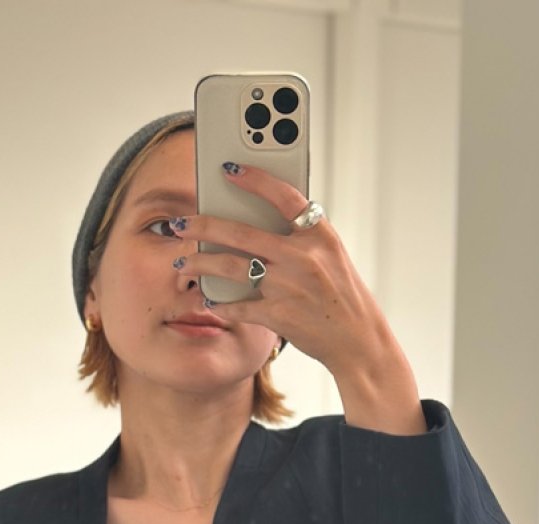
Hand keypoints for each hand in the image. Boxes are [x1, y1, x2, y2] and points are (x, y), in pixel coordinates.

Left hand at [167, 162, 393, 378]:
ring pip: (232, 267)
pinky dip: (220, 304)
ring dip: (201, 263)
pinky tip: (208, 299)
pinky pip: (239, 306)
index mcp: (319, 234)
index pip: (283, 195)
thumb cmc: (342, 295)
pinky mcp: (280, 315)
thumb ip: (301, 235)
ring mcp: (290, 285)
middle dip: (203, 225)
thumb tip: (260, 218)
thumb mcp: (331, 254)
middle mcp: (304, 256)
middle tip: (180, 224)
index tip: (228, 169)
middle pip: (241, 232)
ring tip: (184, 262)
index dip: (254, 179)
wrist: (358, 339)